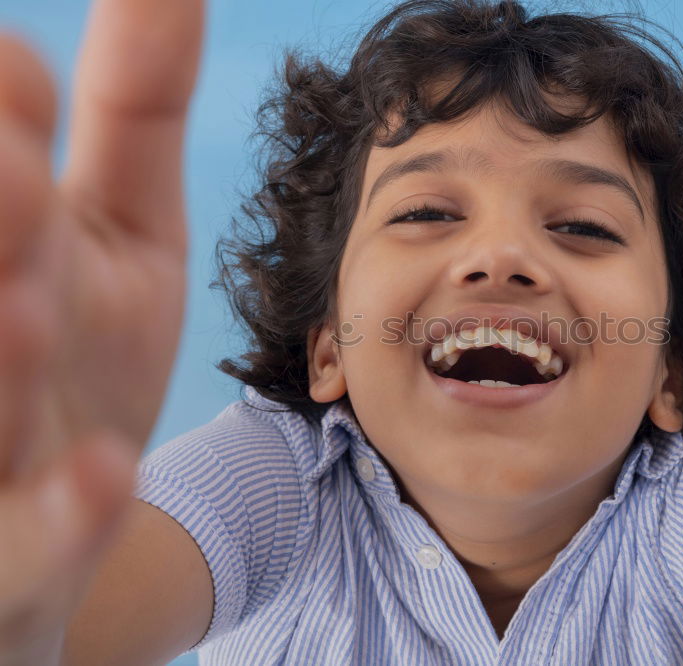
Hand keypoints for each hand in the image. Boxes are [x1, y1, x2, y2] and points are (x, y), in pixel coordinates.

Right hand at [0, 1, 201, 661]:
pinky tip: (99, 477)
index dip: (2, 124)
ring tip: (28, 309)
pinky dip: (58, 518)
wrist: (62, 512)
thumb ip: (135, 106)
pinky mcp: (12, 566)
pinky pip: (24, 550)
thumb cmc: (78, 357)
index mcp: (4, 246)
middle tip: (16, 176)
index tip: (21, 74)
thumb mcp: (122, 225)